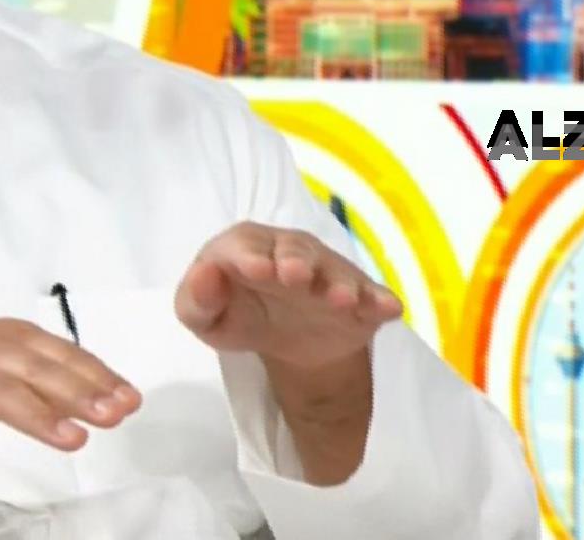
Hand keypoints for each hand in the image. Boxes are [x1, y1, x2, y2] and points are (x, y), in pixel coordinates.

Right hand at [0, 312, 143, 457]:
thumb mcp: (1, 363)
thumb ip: (48, 383)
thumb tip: (103, 401)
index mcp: (11, 339)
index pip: (62, 355)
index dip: (97, 377)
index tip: (128, 401)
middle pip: (37, 370)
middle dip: (78, 393)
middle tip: (112, 416)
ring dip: (36, 414)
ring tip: (70, 439)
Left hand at [174, 222, 402, 372]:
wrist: (285, 339)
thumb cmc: (237, 313)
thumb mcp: (205, 318)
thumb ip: (194, 299)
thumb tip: (204, 274)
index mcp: (248, 247)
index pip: (245, 244)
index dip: (250, 256)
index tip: (255, 270)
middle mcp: (292, 251)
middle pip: (296, 250)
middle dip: (296, 261)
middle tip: (295, 276)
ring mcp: (328, 274)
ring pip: (336, 272)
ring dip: (339, 283)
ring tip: (340, 299)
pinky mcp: (358, 300)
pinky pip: (373, 297)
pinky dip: (380, 301)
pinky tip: (388, 308)